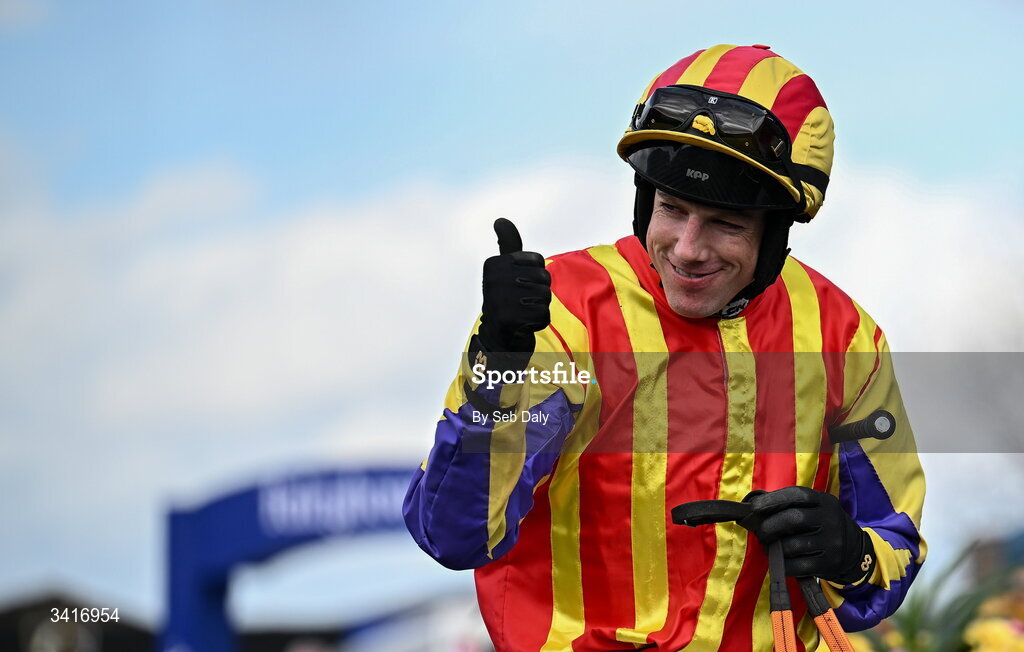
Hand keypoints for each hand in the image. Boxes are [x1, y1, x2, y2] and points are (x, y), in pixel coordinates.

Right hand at [478, 218, 550, 353]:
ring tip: (522, 312)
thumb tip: (500, 220)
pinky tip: (523, 324)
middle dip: (540, 292)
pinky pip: (543, 315)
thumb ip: (508, 245)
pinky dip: (538, 322)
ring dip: (539, 307)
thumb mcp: (506, 269)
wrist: (498, 337)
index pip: (538, 261)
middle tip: (522, 302)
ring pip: (545, 296)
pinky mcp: (509, 319)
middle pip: (543, 277)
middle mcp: (493, 279)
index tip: (519, 285)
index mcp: (493, 264)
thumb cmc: (507, 299)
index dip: (535, 275)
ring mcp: (499, 299)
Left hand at [739, 486, 874, 583]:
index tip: (754, 508)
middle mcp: (830, 519)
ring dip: (774, 548)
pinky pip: (798, 566)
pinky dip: (783, 564)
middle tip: (761, 533)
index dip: (773, 500)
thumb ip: (789, 506)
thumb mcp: (814, 508)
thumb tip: (753, 507)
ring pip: (793, 545)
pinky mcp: (829, 563)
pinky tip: (780, 562)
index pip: (797, 495)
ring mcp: (831, 542)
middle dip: (770, 526)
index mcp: (823, 501)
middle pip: (793, 519)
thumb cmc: (821, 525)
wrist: (855, 550)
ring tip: (769, 547)